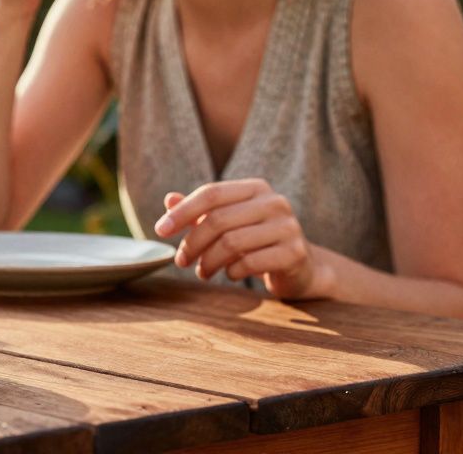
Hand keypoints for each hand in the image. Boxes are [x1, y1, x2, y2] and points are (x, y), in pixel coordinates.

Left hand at [153, 179, 327, 298]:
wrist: (302, 268)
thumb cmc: (257, 242)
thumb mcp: (228, 223)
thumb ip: (200, 211)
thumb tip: (169, 200)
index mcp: (256, 188)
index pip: (211, 193)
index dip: (182, 212)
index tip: (160, 231)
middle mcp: (274, 202)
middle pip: (218, 220)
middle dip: (192, 243)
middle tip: (181, 261)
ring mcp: (288, 227)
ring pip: (231, 243)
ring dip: (208, 262)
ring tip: (202, 272)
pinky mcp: (294, 253)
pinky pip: (250, 263)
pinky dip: (232, 272)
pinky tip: (230, 274)